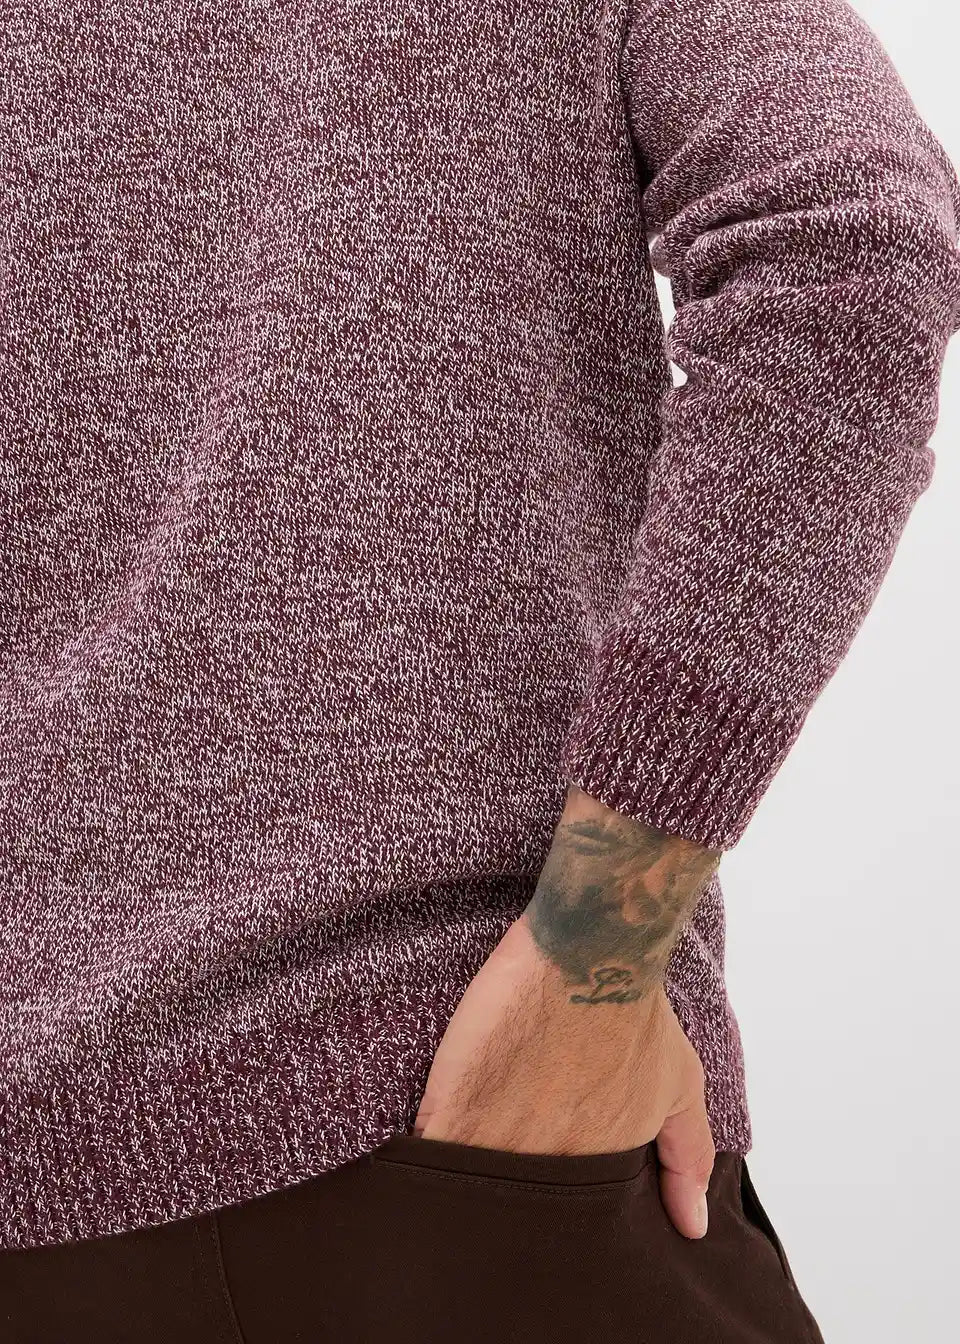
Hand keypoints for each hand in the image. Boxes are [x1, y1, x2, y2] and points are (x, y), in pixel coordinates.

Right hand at [413, 784, 720, 1238]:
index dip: (549, 1214)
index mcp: (596, 1170)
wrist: (588, 954)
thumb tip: (694, 1227)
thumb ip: (686, 1156)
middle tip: (497, 1183)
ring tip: (448, 1183)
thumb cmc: (634, 1012)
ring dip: (460, 1194)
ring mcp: (499, 1142)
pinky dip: (424, 1161)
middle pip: (515, 1211)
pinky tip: (417, 1161)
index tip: (539, 1198)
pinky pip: (430, 1155)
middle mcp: (550, 1168)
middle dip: (504, 1213)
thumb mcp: (677, 1082)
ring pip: (469, 1193)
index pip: (565, 1219)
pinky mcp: (453, 1108)